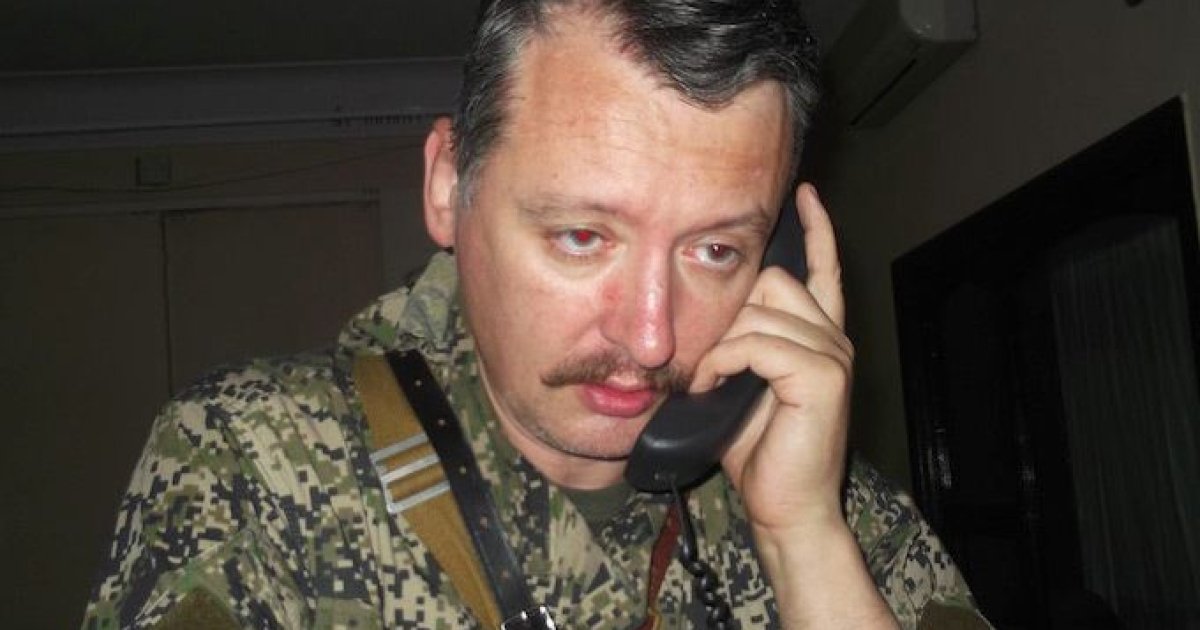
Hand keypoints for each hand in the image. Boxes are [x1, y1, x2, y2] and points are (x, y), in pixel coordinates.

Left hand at [689, 183, 896, 627]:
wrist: (785, 508)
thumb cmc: (758, 451)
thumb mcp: (740, 385)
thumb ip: (736, 344)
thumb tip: (704, 316)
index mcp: (819, 336)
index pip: (822, 269)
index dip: (816, 230)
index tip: (805, 193)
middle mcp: (833, 336)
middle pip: (773, 279)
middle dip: (729, 310)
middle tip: (705, 359)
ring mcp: (832, 353)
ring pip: (761, 309)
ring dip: (719, 343)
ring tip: (704, 382)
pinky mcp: (822, 375)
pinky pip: (756, 342)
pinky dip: (723, 361)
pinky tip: (711, 387)